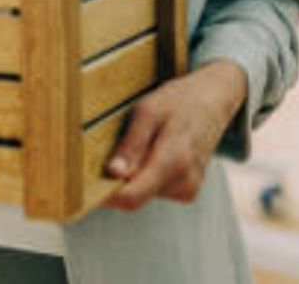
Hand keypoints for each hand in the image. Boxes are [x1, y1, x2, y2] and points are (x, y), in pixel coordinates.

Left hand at [102, 60, 246, 211]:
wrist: (214, 100)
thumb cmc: (180, 100)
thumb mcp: (149, 111)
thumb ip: (132, 144)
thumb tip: (113, 172)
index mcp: (173, 160)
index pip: (132, 197)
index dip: (105, 196)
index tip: (84, 186)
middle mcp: (184, 181)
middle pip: (135, 197)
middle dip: (117, 182)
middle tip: (109, 152)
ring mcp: (189, 188)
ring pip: (144, 193)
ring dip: (133, 177)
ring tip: (139, 145)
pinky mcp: (189, 190)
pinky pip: (156, 190)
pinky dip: (146, 176)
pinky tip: (151, 152)